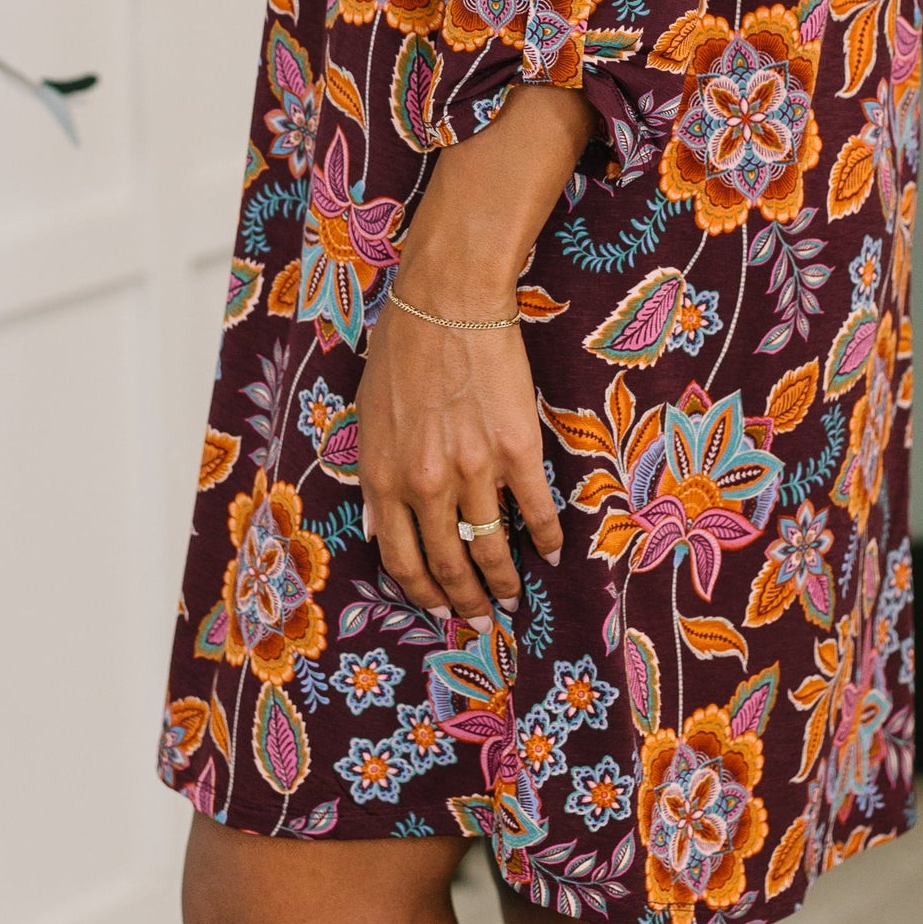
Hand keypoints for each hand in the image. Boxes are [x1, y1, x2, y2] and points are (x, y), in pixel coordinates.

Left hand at [358, 297, 563, 622]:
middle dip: (465, 602)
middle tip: (480, 621)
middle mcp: (428, 484)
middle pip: (448, 564)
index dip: (422, 593)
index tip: (438, 610)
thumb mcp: (368, 417)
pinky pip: (535, 509)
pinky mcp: (517, 450)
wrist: (449, 301)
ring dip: (504, 581)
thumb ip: (374, 478)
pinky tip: (554, 552)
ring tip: (512, 598)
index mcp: (386, 477)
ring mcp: (474, 469)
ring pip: (492, 547)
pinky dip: (547, 537)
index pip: (402, 559)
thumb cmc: (402, 349)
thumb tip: (378, 532)